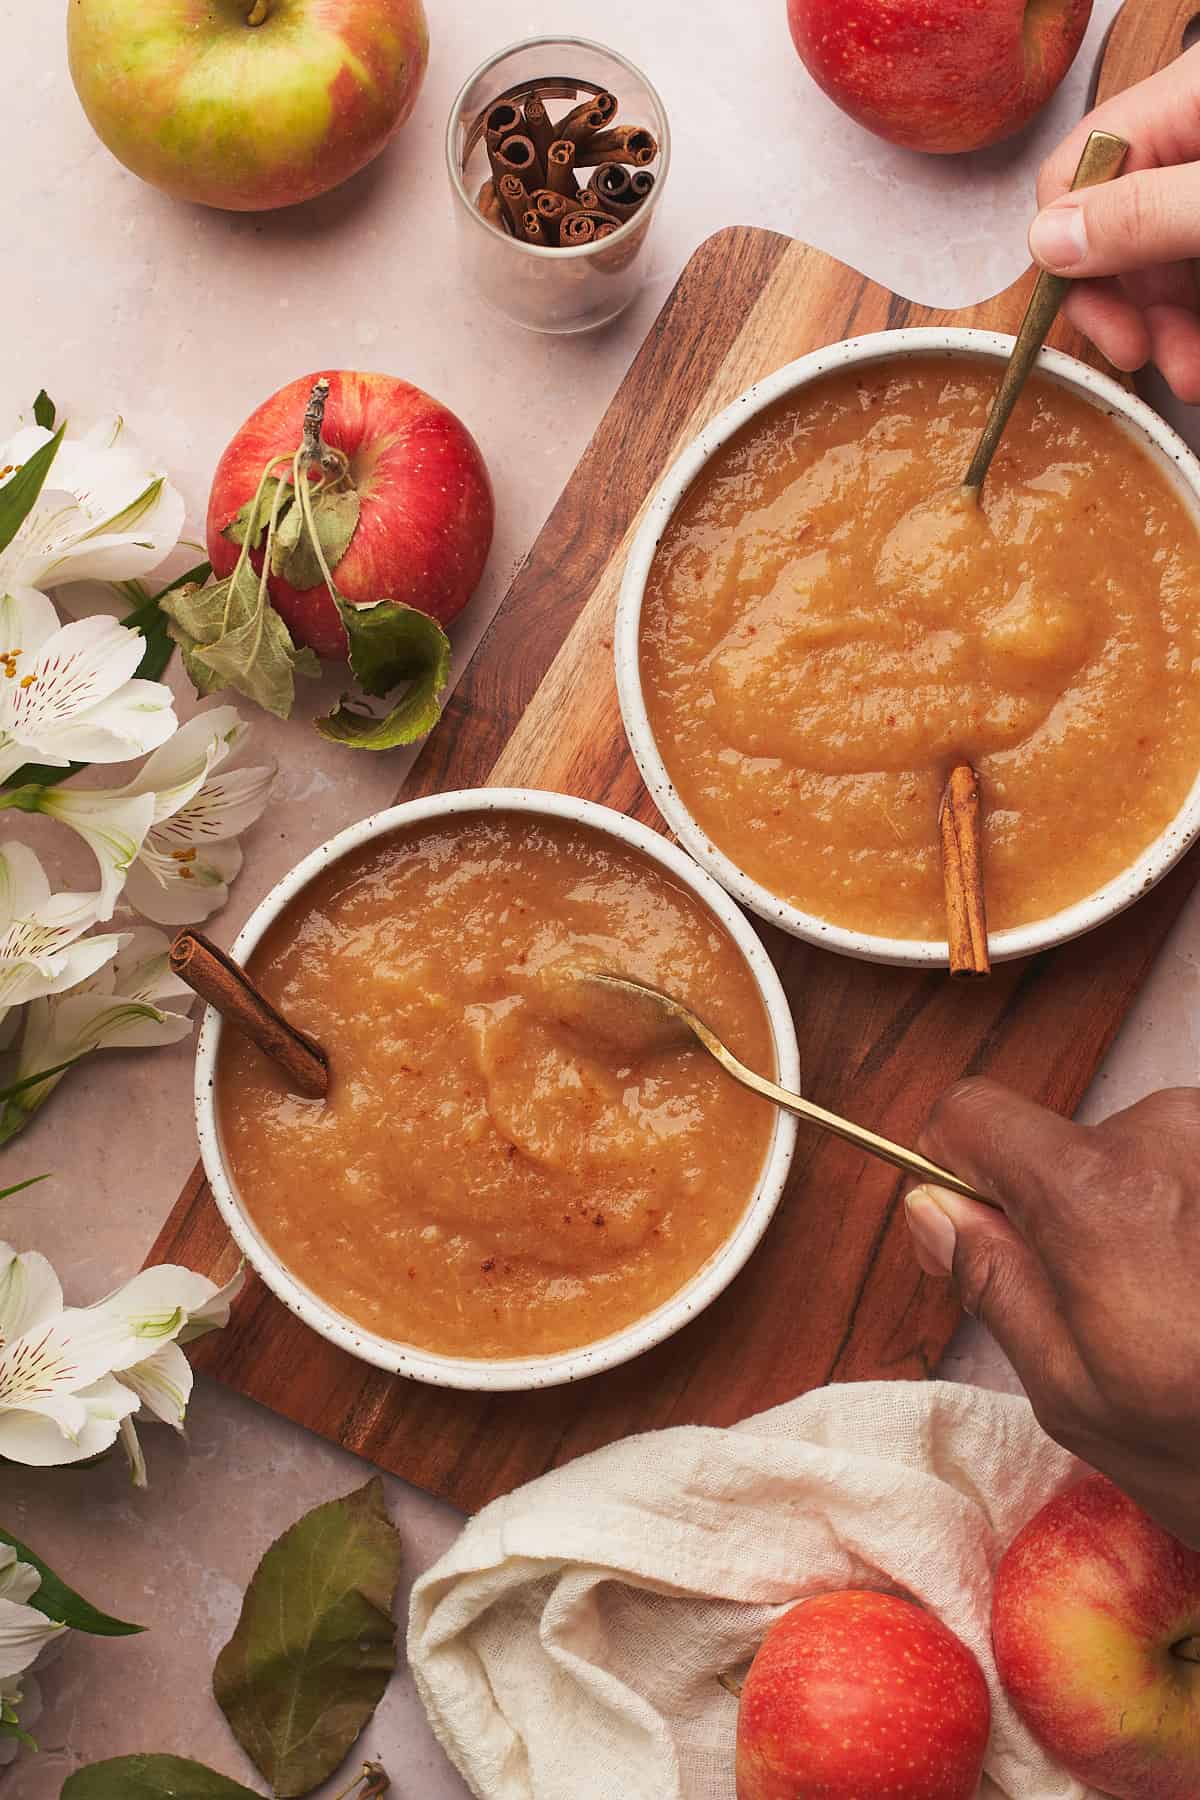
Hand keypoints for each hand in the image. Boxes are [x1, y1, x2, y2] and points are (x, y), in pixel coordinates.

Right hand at [906, 1080, 1199, 1546]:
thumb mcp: (1078, 1398)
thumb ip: (994, 1282)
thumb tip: (933, 1208)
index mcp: (1107, 1192)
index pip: (977, 1113)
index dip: (960, 1170)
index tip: (979, 1227)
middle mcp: (1182, 1135)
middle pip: (1077, 1143)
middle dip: (1080, 1216)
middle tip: (1131, 1316)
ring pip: (1153, 1157)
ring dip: (1162, 1222)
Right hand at [1029, 47, 1199, 400]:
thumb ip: (1143, 215)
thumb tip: (1049, 241)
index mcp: (1187, 100)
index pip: (1079, 171)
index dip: (1072, 253)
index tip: (1097, 320)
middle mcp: (1195, 137)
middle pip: (1120, 226)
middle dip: (1128, 307)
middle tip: (1145, 359)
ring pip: (1163, 260)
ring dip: (1166, 329)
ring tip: (1188, 375)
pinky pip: (1196, 269)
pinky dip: (1194, 320)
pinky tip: (1199, 354)